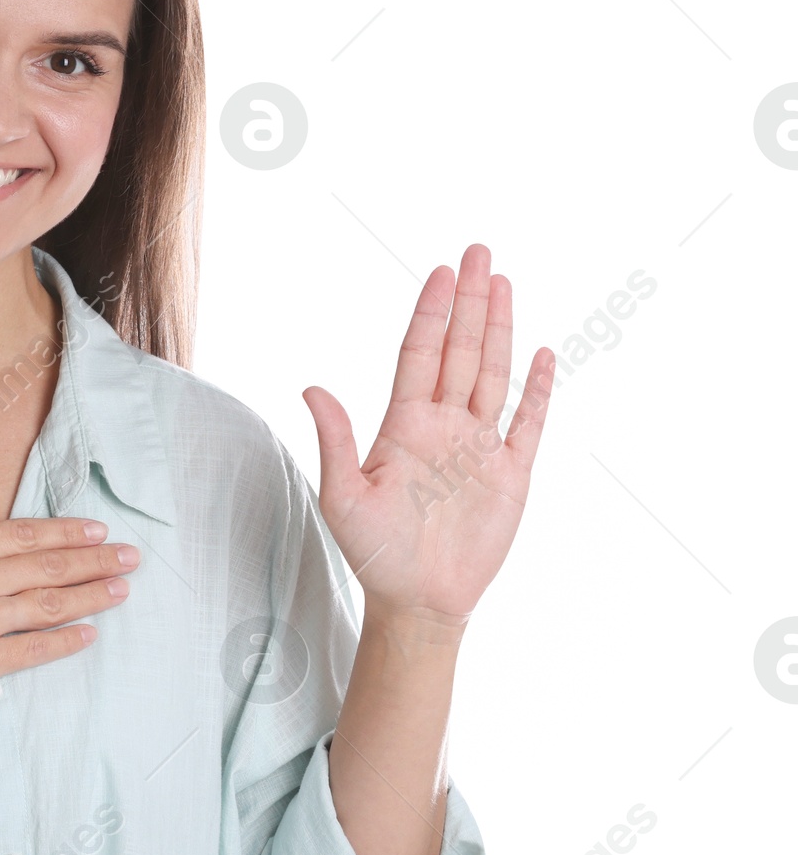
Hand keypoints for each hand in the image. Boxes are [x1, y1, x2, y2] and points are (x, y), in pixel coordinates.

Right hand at [0, 477, 138, 719]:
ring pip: (49, 603)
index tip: (97, 531)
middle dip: (95, 560)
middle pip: (49, 566)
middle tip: (130, 557)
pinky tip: (89, 635)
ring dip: (91, 595)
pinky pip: (31, 650)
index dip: (66, 532)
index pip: (25, 536)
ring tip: (122, 589)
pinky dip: (63, 642)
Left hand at [301, 243, 553, 624]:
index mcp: (403, 425)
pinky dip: (538, 389)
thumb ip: (336, 441)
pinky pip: (528, 422)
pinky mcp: (512, 474)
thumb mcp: (343, 497)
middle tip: (478, 252)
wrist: (418, 602)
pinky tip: (542, 353)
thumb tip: (311, 388)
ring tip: (503, 282)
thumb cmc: (373, 553)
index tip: (439, 272)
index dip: (430, 313)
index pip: (419, 354)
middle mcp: (443, 425)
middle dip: (468, 302)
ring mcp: (480, 446)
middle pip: (459, 350)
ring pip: (492, 373)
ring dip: (499, 329)